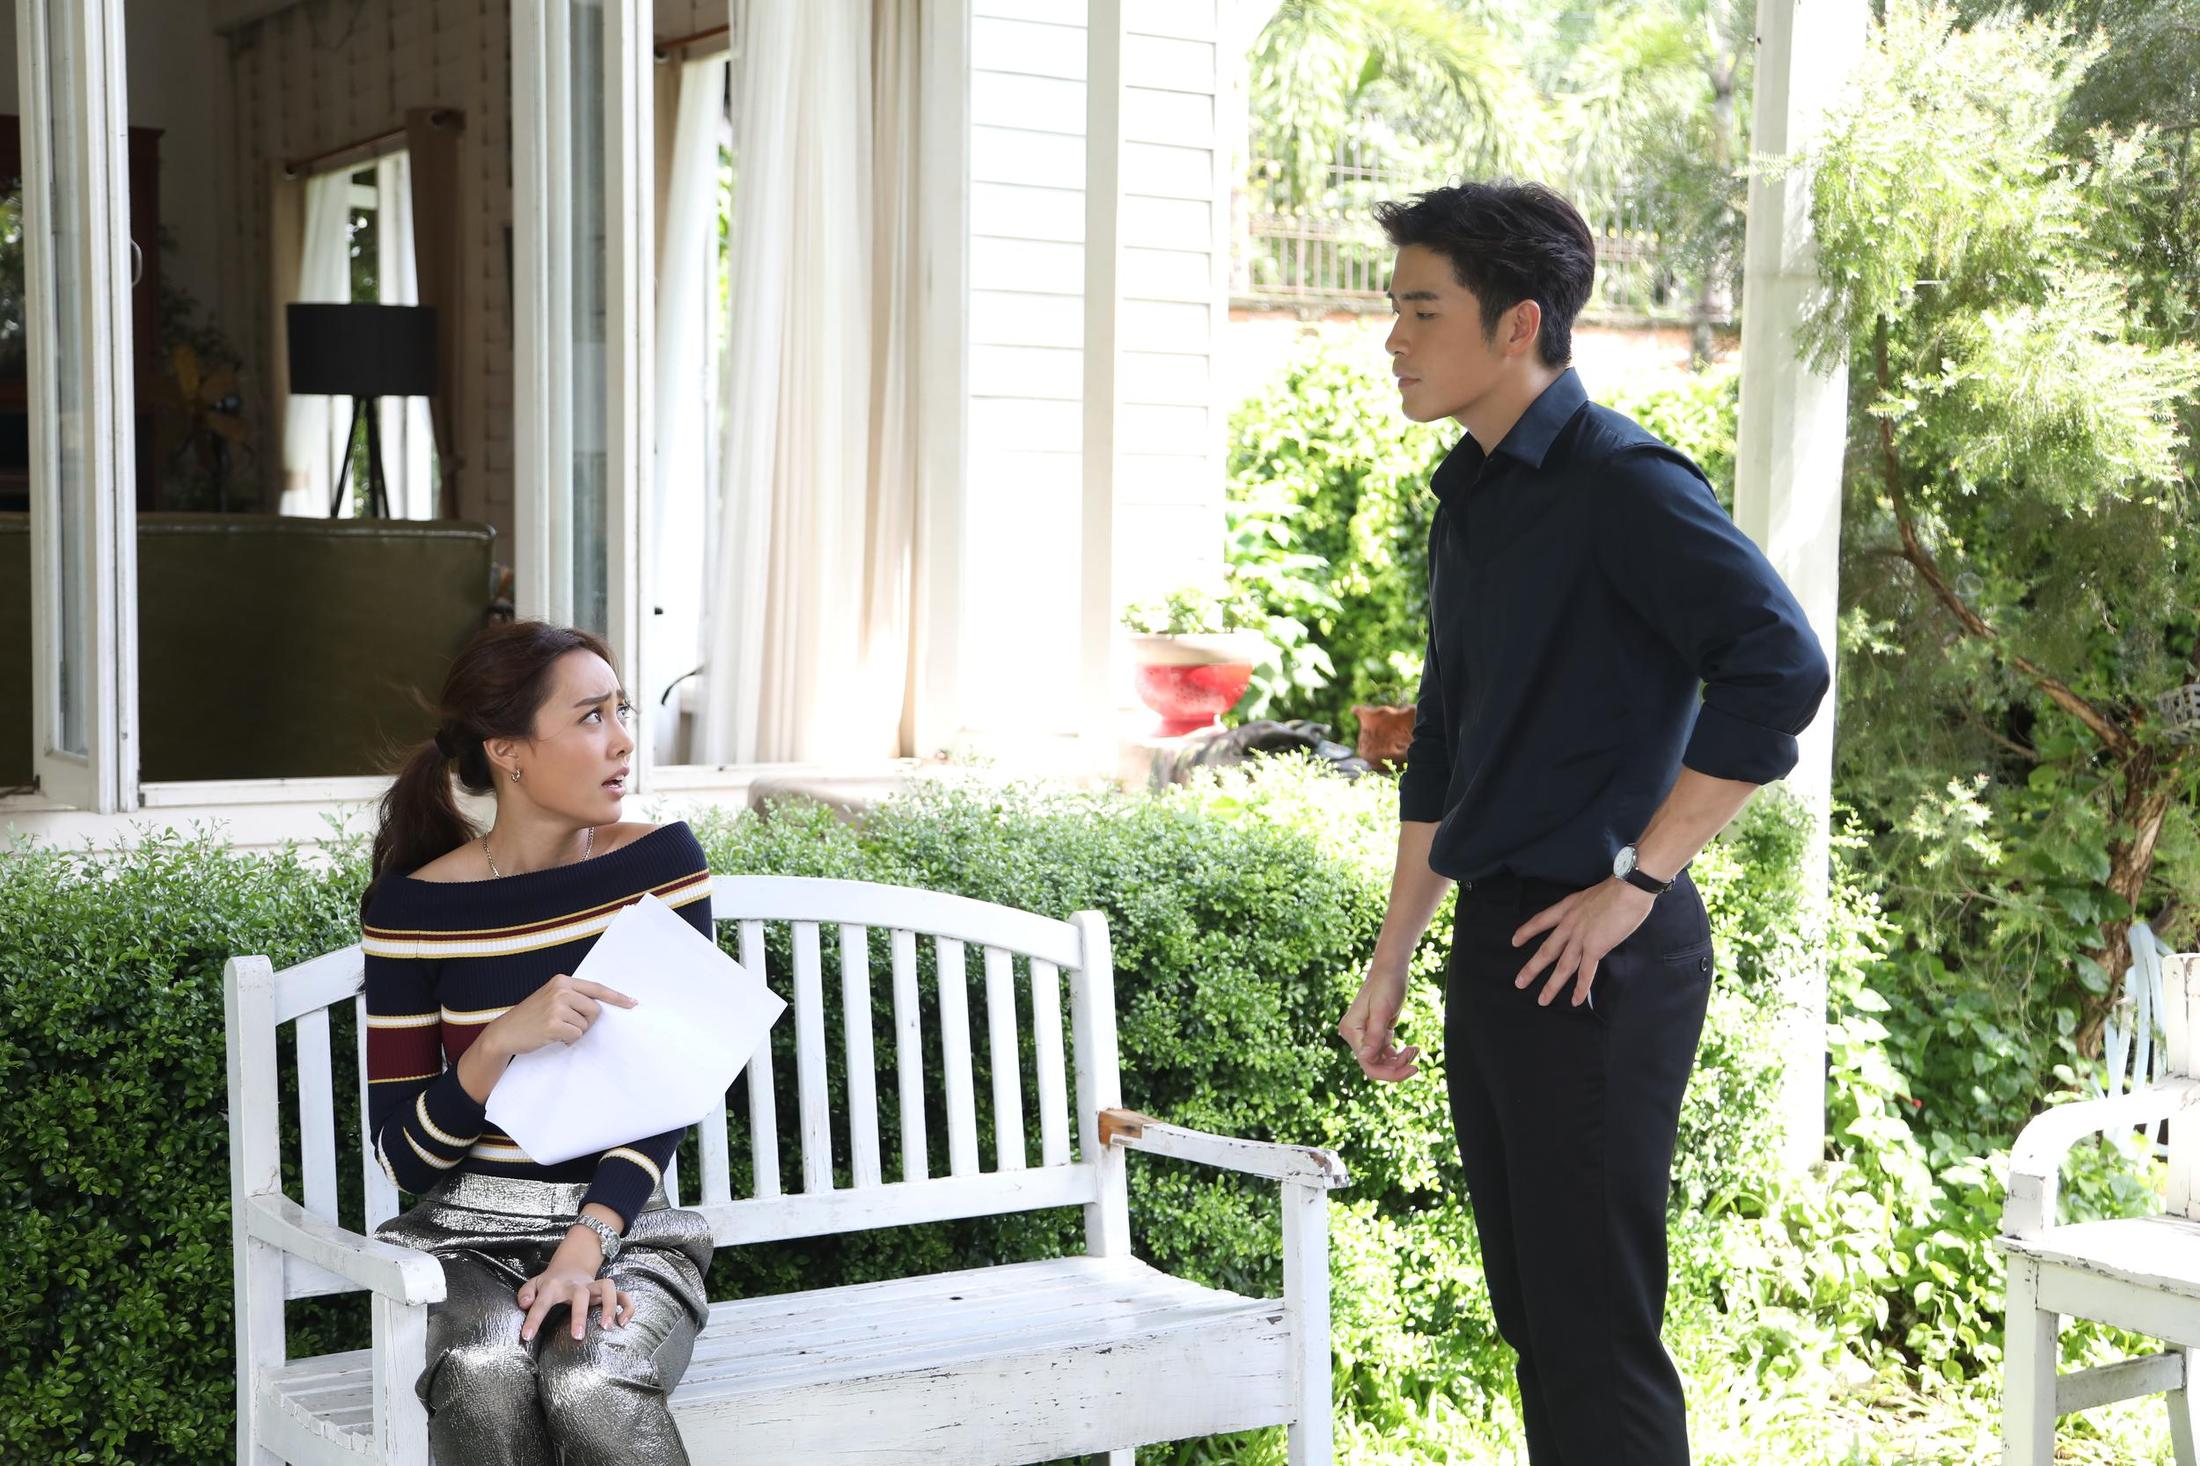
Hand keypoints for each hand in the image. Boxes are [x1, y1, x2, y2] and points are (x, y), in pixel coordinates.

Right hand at [484, 973, 636, 1058]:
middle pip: (595, 1010)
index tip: (632, 1003)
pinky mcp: (554, 1024)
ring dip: (574, 1031)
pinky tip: (553, 1037)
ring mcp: (557, 1007)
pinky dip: (568, 1040)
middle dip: (586, 1021)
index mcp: (562, 981)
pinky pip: (576, 1035)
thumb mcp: (551, 998)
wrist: (505, 1032)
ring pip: (586, 1025)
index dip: (616, 997)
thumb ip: (573, 996)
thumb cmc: (532, 1017)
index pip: (597, 988)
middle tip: (565, 1023)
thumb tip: (601, 1006)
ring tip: (555, 1029)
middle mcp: (561, 990)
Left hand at [515, 1238, 633, 1341]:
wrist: (571, 1264)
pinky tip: (624, 1323)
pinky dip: (627, 1307)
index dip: (534, 1318)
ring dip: (609, 1306)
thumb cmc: (550, 1282)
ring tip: (607, 1327)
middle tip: (578, 1336)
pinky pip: (623, 1295)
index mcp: (554, 1286)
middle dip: (579, 1315)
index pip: (542, 1302)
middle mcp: (576, 1285)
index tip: (527, 1336)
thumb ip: (525, 1293)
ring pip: (607, 1288)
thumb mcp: (534, 1284)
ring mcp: (593, 1287)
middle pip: (580, 1294)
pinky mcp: (606, 1291)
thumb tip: (524, 1304)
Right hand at [1338, 963, 1418, 1081]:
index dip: (1390, 1072)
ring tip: (1414, 1050)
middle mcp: (1354, 1035)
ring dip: (1399, 1061)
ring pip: (1380, 1061)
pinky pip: (1384, 1053)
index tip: (1412, 1068)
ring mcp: (1363, 1035)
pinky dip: (1398, 1055)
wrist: (1390, 970)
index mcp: (1352, 1030)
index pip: (1368, 1062)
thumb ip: (1374, 1035)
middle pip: (1373, 1065)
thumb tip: (1366, 1058)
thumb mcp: (1382, 1010)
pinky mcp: (1374, 1033)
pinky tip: (1411, 1048)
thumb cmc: (1386, 985)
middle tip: (1416, 1064)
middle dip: (1395, 1068)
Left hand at [1511, 878, 1655, 1007]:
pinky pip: (1586, 972)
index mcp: (1567, 908)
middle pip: (1547, 950)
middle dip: (1532, 968)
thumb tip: (1590, 921)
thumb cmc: (1618, 889)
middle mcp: (1569, 924)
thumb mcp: (1591, 896)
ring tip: (1542, 1000)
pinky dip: (1580, 988)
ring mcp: (1581, 937)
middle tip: (1519, 983)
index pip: (1541, 921)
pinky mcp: (1596, 948)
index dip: (1526, 932)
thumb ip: (1586, 910)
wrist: (1628, 889)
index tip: (1514, 941)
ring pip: (1562, 966)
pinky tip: (1575, 1000)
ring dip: (1552, 985)